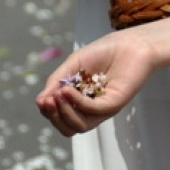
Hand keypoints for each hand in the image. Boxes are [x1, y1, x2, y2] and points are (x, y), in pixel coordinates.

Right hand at [36, 31, 156, 135]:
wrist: (130, 42)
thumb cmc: (103, 51)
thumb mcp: (73, 65)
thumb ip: (56, 82)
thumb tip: (39, 102)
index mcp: (80, 101)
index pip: (60, 116)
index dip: (49, 111)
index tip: (42, 99)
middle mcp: (91, 109)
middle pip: (68, 127)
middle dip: (54, 117)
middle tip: (47, 102)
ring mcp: (103, 108)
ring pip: (79, 126)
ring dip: (64, 113)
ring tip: (58, 95)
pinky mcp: (114, 104)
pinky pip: (92, 111)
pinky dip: (77, 103)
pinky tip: (68, 90)